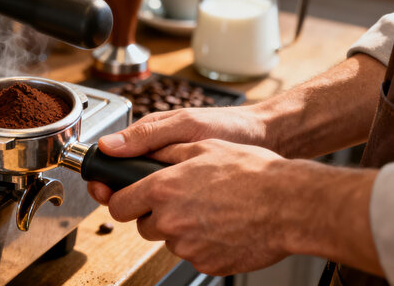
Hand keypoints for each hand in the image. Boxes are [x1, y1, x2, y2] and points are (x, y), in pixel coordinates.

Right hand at [89, 105, 270, 203]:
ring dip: (147, 207)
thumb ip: (147, 134)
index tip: (102, 191)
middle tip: (131, 206)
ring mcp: (172, 175)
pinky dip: (168, 211)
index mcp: (149, 137)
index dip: (104, 177)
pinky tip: (174, 216)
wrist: (267, 140)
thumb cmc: (229, 125)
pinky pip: (168, 204)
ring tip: (157, 212)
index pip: (113, 159)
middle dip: (124, 196)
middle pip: (126, 183)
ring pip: (146, 198)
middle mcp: (156, 157)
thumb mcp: (186, 125)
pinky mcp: (188, 191)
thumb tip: (108, 144)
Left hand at [97, 139, 301, 274]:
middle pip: (143, 226)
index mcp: (162, 190)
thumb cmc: (251, 171)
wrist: (290, 204)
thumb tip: (134, 151)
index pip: (118, 205)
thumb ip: (162, 152)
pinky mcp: (207, 263)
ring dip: (180, 228)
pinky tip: (222, 225)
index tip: (125, 198)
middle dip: (154, 214)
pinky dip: (202, 242)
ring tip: (210, 209)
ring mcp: (188, 247)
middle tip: (182, 199)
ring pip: (169, 240)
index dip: (121, 200)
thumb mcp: (202, 146)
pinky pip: (194, 253)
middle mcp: (170, 221)